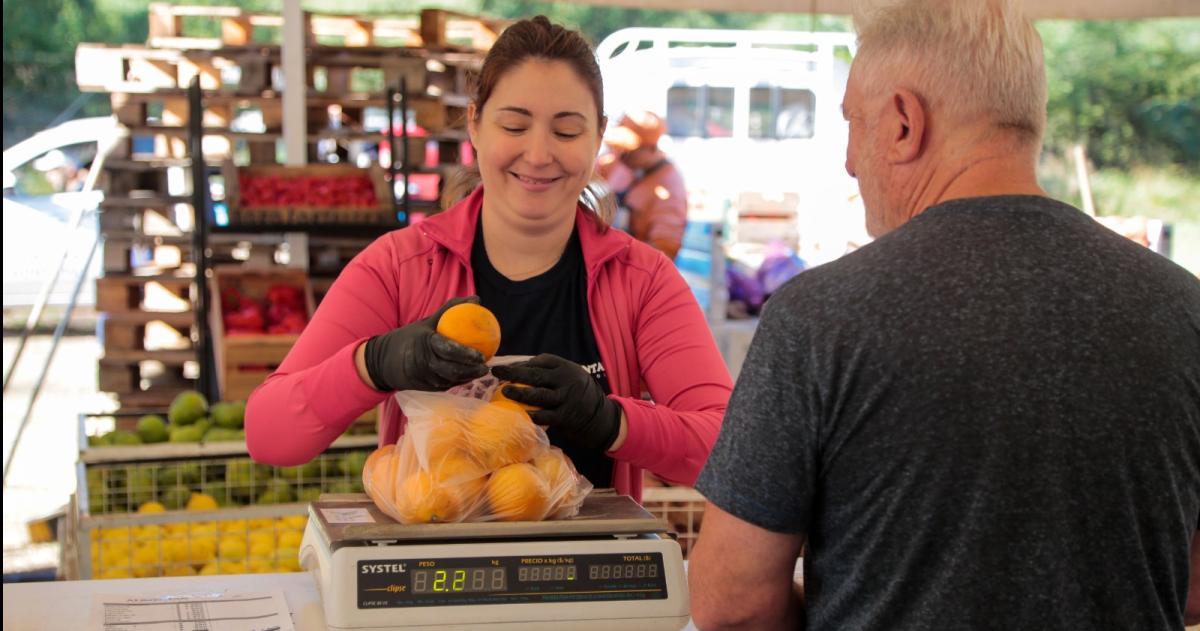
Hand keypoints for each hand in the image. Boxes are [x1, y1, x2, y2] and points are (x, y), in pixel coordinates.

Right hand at [362, 296, 489, 391]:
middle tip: (485, 365)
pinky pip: (445, 385)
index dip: (466, 354)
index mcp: (424, 343)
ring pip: (450, 380)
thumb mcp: (427, 322)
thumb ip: (450, 310)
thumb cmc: (410, 337)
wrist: (383, 361)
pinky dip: (458, 381)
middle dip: (471, 370)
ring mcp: (423, 378)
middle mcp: (423, 362)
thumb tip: (476, 299)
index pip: (448, 349)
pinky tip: (469, 376)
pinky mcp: (424, 388)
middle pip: (452, 370)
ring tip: (481, 371)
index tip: (481, 354)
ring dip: (467, 378)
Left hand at [491, 354, 621, 451]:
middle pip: (536, 375)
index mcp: (565, 367)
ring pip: (538, 395)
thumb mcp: (567, 375)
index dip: (520, 364)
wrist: (599, 415)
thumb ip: (547, 371)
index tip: (503, 367)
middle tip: (496, 372)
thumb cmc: (574, 392)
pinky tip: (518, 413)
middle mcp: (566, 380)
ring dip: (519, 393)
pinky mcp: (565, 416)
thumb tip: (514, 368)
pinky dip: (530, 414)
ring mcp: (566, 398)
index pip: (540, 361)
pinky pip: (544, 416)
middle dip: (514, 373)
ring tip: (505, 391)